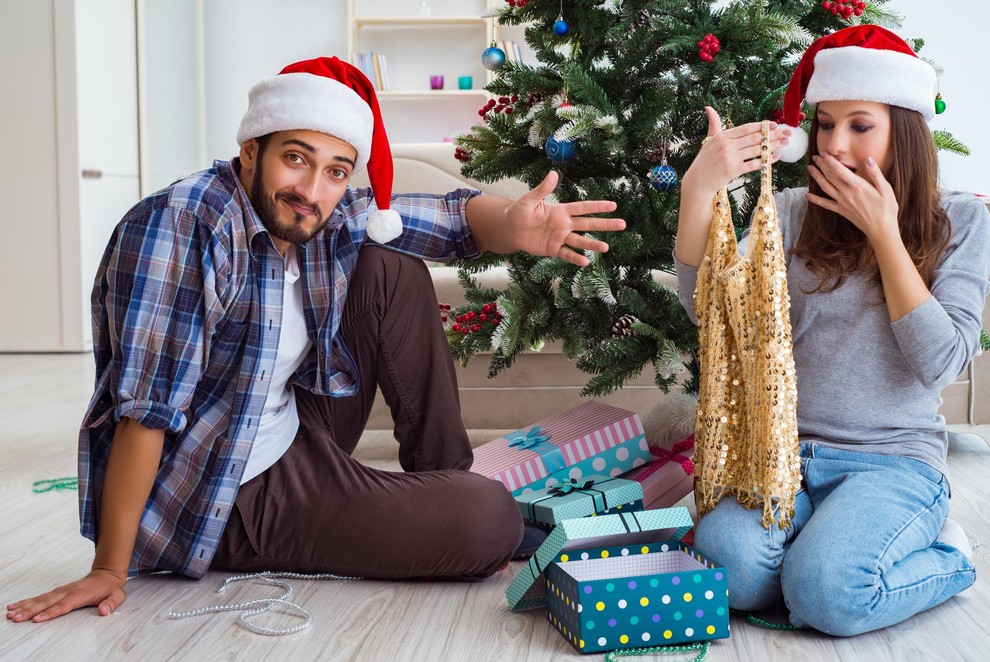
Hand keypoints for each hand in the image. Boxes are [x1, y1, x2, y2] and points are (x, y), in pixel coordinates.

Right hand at [6, 569, 126, 622]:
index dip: (50, 613)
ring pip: (40, 599)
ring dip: (25, 606)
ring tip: (10, 613)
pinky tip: (16, 606)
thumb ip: (111, 603)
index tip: (37, 619)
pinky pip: (41, 597)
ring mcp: (61, 591)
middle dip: (30, 611)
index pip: (63, 606)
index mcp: (80, 594)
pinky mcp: (57, 591)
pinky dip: (27, 601)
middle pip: (46, 603)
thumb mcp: (117, 595)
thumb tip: (104, 611)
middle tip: (15, 618)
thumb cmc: (110, 587)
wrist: (107, 574)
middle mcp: (67, 592)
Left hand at [504, 170, 625, 266]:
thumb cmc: (519, 211)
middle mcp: (564, 224)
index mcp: (561, 210)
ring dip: (592, 244)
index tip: (614, 205)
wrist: (510, 229)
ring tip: (606, 248)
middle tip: (622, 225)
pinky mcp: (553, 249)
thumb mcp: (530, 200)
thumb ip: (542, 189)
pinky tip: (586, 262)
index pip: (583, 207)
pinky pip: (566, 254)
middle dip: (605, 224)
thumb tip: (554, 173)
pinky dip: (575, 258)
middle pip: (588, 224)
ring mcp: (560, 237)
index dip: (598, 206)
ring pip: (580, 241)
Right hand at [681, 106, 790, 198]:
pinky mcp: (733, 170)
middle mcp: (726, 145)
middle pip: (754, 137)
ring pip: (756, 149)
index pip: (746, 128)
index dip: (762, 126)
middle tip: (787, 132)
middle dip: (773, 135)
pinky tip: (775, 158)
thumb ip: (713, 124)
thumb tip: (708, 108)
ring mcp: (730, 158)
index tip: (775, 125)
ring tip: (785, 143)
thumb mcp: (708, 140)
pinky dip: (766, 161)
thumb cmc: (704, 160)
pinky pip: (753, 164)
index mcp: (722, 136)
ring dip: (773, 146)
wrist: (697, 181)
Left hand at [806, 153, 899, 241]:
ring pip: (825, 187)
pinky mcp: (840, 211)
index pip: (840, 170)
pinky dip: (815, 199)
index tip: (824, 153)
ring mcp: (842, 203)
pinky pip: (825, 204)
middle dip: (822, 165)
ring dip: (817, 177)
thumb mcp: (886, 189)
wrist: (881, 230)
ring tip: (810, 169)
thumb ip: (875, 173)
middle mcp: (847, 193)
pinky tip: (807, 195)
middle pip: (830, 177)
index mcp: (858, 186)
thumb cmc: (887, 209)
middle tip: (814, 157)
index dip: (830, 160)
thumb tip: (868, 159)